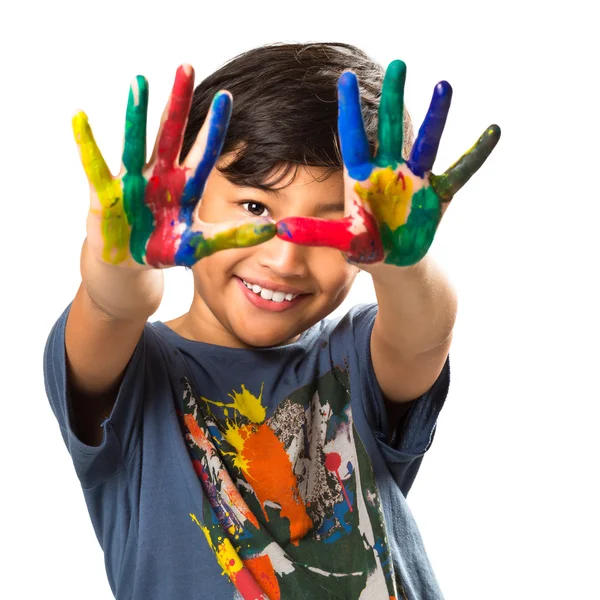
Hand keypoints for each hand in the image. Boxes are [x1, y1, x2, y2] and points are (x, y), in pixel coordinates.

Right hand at [72, 64, 274, 268]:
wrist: (130, 262)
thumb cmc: (164, 247)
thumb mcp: (199, 244)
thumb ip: (231, 235)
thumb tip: (272, 228)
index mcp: (184, 187)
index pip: (203, 152)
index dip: (214, 128)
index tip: (227, 97)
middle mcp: (160, 176)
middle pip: (171, 134)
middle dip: (178, 103)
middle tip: (186, 67)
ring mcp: (133, 182)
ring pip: (136, 142)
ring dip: (137, 114)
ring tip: (141, 81)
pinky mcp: (107, 194)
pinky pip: (95, 166)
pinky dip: (87, 144)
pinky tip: (80, 119)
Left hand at [275, 60, 500, 266]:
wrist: (395, 262)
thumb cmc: (366, 248)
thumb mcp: (343, 241)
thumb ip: (317, 234)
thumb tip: (282, 230)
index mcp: (362, 179)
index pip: (353, 140)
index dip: (350, 112)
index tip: (345, 79)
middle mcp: (389, 172)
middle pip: (391, 130)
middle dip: (394, 99)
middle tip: (398, 64)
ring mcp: (416, 180)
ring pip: (427, 143)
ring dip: (436, 117)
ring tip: (443, 84)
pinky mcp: (438, 194)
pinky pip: (460, 171)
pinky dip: (476, 154)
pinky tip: (493, 131)